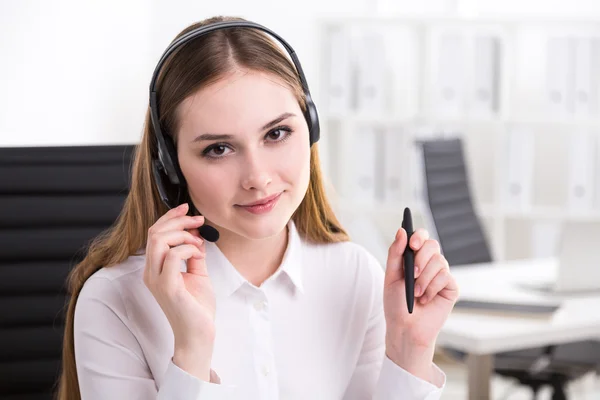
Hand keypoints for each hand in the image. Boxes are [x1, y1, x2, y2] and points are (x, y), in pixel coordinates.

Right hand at [143, 202, 215, 379]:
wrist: (199, 334)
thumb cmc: (197, 307)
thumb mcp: (197, 274)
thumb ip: (194, 255)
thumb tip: (198, 236)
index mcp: (155, 269)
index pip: (154, 234)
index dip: (170, 217)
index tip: (187, 209)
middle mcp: (151, 273)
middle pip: (154, 232)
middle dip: (178, 220)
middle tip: (199, 221)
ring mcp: (157, 280)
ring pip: (158, 240)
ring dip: (182, 233)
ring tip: (199, 241)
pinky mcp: (167, 287)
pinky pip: (172, 256)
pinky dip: (188, 248)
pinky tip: (199, 254)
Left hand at [383, 228, 458, 375]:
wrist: (405, 328)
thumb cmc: (396, 303)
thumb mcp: (391, 276)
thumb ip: (395, 253)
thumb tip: (402, 231)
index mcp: (414, 258)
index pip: (420, 237)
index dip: (419, 236)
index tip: (413, 243)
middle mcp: (429, 264)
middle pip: (432, 245)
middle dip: (421, 258)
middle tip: (412, 273)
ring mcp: (441, 274)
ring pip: (439, 261)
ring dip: (423, 279)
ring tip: (415, 294)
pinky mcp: (451, 287)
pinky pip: (445, 277)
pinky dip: (432, 288)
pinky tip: (425, 300)